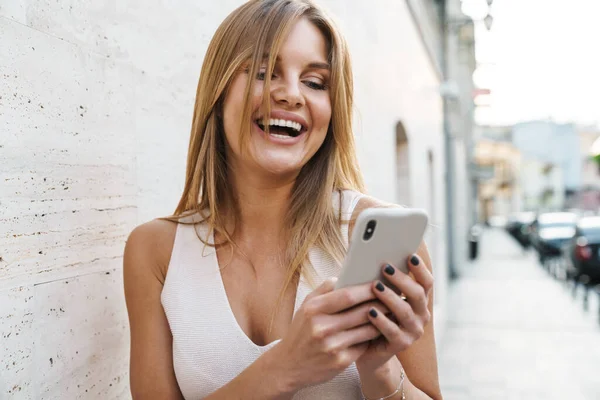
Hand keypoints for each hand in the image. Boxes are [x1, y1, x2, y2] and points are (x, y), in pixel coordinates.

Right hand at [268, 277, 387, 392]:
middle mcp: (322, 328)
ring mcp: (332, 347)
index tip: (379, 284)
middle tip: (392, 297)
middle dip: (380, 303)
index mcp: (313, 310)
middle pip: (361, 312)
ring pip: (367, 329)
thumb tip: (345, 275)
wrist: (289, 366)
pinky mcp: (340, 362)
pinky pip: (364, 345)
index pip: (347, 295)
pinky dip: (372, 337)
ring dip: (382, 321)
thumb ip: (324, 290)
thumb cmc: (300, 332)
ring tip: (390, 313)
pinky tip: (379, 331)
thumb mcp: (306, 307)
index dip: (366, 289)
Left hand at [356, 253, 432, 375]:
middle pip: (417, 294)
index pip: (426, 282)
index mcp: (418, 301)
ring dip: (390, 297)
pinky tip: (370, 311)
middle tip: (385, 267)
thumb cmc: (372, 316)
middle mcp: (421, 315)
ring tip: (375, 286)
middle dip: (402, 279)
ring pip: (405, 311)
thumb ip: (382, 281)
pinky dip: (381, 319)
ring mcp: (413, 331)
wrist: (368, 350)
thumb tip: (371, 255)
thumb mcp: (380, 298)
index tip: (410, 255)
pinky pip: (392, 330)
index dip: (420, 269)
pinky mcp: (401, 345)